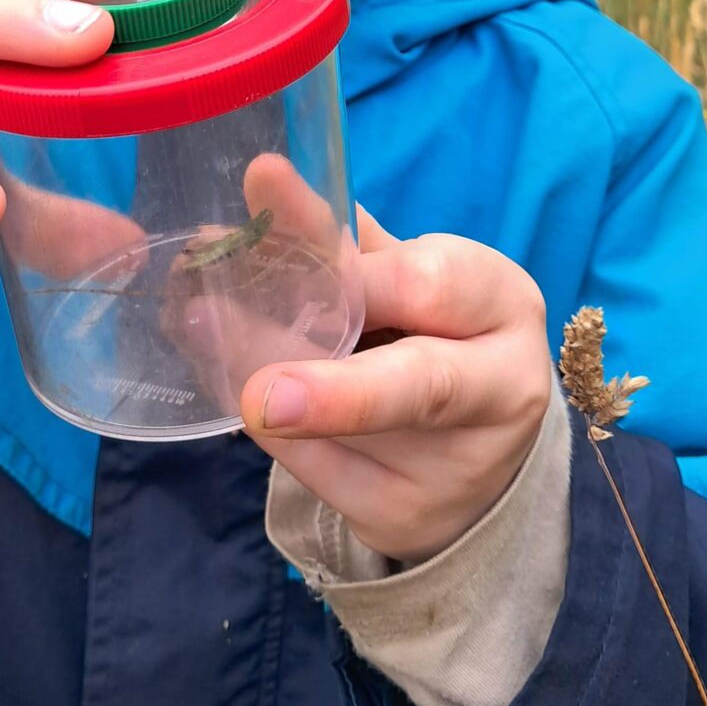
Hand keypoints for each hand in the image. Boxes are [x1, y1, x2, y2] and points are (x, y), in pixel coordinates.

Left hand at [238, 209, 551, 564]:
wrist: (481, 448)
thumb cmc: (442, 333)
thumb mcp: (418, 274)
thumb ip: (353, 244)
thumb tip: (267, 189)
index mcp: (506, 306)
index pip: (426, 281)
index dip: (341, 257)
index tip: (264, 207)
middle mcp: (501, 392)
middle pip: (418, 389)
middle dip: (337, 394)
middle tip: (256, 392)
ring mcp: (453, 470)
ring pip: (339, 435)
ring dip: (257, 379)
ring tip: (200, 326)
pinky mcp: (400, 517)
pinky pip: (312, 471)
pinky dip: (265, 426)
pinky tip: (230, 381)